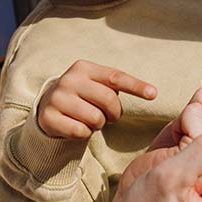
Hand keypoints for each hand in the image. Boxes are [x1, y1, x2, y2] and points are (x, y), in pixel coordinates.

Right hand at [37, 60, 156, 139]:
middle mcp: (69, 80)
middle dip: (114, 113)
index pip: (115, 77)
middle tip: (110, 117)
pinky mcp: (48, 117)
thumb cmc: (81, 96)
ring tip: (90, 120)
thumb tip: (150, 91)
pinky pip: (80, 132)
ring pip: (95, 118)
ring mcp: (57, 98)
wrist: (48, 108)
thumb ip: (114, 85)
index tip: (153, 94)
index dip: (136, 86)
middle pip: (108, 100)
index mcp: (83, 68)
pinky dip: (84, 134)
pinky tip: (76, 127)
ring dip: (98, 125)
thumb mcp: (95, 84)